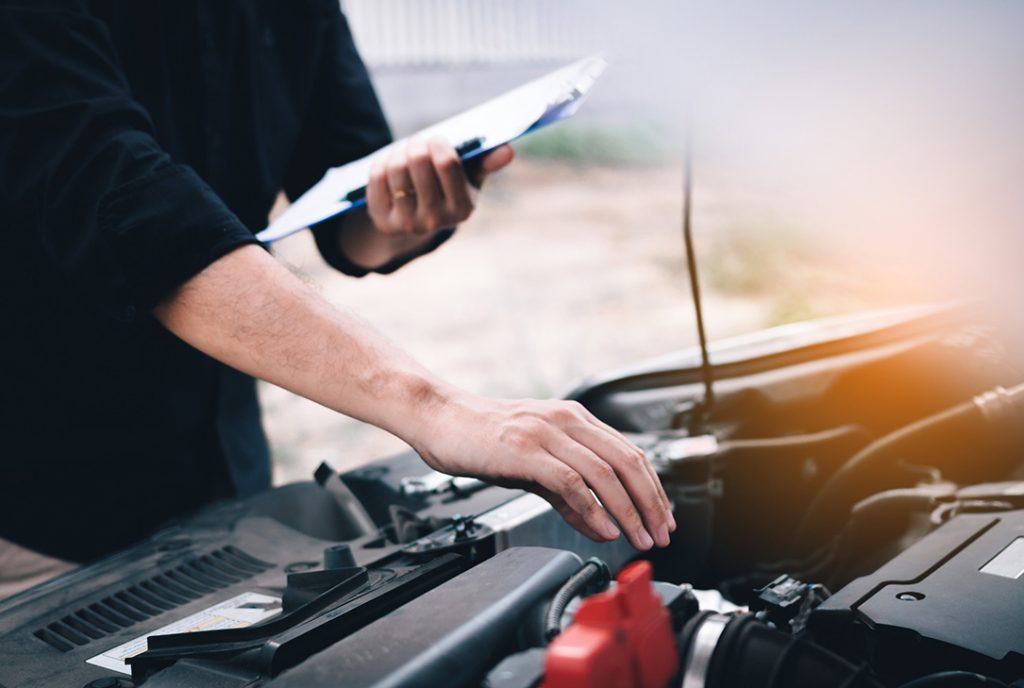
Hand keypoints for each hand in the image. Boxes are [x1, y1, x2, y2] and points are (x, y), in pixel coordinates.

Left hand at [366, 136, 513, 237]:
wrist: (417, 221)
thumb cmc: (449, 190)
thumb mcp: (470, 180)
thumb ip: (487, 163)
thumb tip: (509, 150)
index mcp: (462, 208)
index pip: (447, 164)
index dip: (439, 143)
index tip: (437, 138)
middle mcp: (435, 220)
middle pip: (418, 162)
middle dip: (417, 143)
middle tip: (418, 140)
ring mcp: (407, 222)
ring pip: (396, 167)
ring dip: (399, 151)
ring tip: (404, 150)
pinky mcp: (383, 219)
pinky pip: (377, 177)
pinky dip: (382, 162)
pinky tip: (390, 162)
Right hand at [413, 393, 675, 550]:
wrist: (438, 417)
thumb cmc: (482, 438)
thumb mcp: (534, 467)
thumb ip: (570, 497)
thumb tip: (604, 525)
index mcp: (574, 418)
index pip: (630, 453)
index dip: (653, 489)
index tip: (663, 518)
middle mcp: (565, 420)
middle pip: (626, 462)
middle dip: (650, 503)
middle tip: (660, 535)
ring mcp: (546, 433)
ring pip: (604, 473)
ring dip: (628, 511)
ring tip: (638, 538)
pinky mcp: (525, 449)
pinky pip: (570, 481)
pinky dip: (592, 508)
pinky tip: (603, 528)